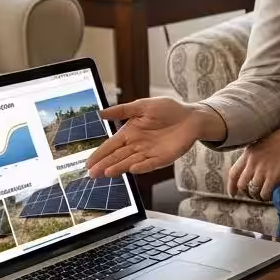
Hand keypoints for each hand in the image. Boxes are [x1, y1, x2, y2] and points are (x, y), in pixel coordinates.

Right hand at [86, 97, 217, 177]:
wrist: (191, 117)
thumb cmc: (168, 110)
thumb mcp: (143, 106)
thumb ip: (123, 110)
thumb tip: (101, 113)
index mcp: (130, 133)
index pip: (111, 145)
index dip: (99, 154)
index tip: (88, 163)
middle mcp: (137, 145)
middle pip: (117, 157)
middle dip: (104, 165)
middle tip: (92, 174)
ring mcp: (149, 153)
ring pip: (130, 162)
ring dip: (119, 167)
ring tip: (107, 172)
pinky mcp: (162, 158)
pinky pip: (150, 163)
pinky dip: (142, 166)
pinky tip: (132, 168)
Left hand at [227, 117, 279, 200]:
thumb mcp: (264, 142)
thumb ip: (256, 154)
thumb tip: (253, 167)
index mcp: (249, 153)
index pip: (233, 173)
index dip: (231, 186)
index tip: (232, 193)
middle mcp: (253, 162)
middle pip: (242, 184)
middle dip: (245, 193)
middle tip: (252, 195)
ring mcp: (263, 169)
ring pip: (253, 191)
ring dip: (257, 196)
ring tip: (263, 196)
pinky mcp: (274, 176)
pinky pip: (265, 193)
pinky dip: (266, 197)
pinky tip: (271, 195)